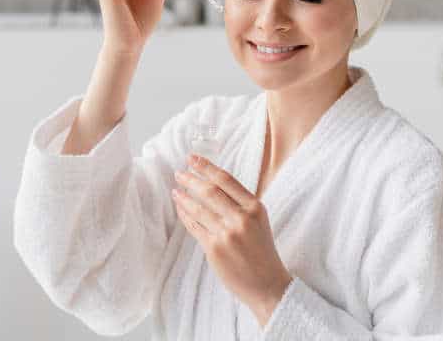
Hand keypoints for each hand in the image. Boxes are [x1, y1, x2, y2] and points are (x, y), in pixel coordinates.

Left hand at [172, 153, 292, 325]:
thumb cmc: (262, 251)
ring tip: (175, 190)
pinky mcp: (214, 249)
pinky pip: (194, 227)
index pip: (226, 180)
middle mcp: (241, 218)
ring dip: (184, 197)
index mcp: (255, 207)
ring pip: (199, 209)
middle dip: (191, 179)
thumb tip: (212, 184)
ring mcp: (227, 234)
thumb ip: (240, 204)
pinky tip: (180, 208)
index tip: (193, 158)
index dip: (207, 167)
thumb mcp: (259, 221)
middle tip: (179, 173)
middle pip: (210, 191)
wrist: (267, 284)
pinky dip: (185, 216)